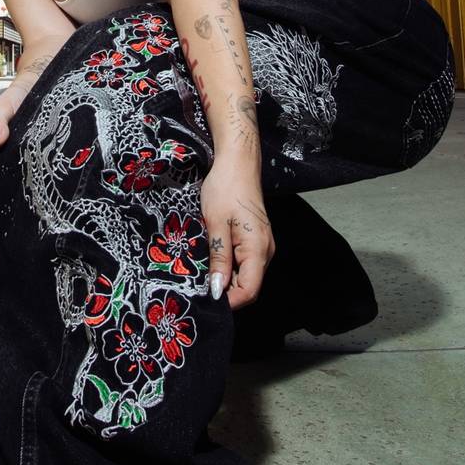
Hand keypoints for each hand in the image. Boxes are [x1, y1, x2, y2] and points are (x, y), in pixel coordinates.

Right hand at [0, 80, 31, 166]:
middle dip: (3, 160)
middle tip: (16, 156)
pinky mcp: (22, 148)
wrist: (32, 90)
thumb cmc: (14, 97)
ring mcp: (9, 146)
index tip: (1, 157)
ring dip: (14, 159)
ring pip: (7, 159)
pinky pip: (20, 157)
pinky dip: (24, 157)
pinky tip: (31, 153)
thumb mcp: (2, 107)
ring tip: (25, 153)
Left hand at [200, 159, 274, 308]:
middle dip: (226, 292)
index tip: (206, 300)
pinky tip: (213, 260)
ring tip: (203, 272)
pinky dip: (230, 268)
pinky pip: (246, 263)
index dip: (229, 301)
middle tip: (199, 287)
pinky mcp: (257, 240)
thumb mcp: (215, 225)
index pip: (249, 291)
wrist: (238, 164)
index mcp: (258, 249)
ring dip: (227, 279)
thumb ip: (219, 259)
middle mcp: (266, 251)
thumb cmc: (225, 189)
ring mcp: (263, 245)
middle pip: (249, 286)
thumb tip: (217, 289)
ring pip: (247, 275)